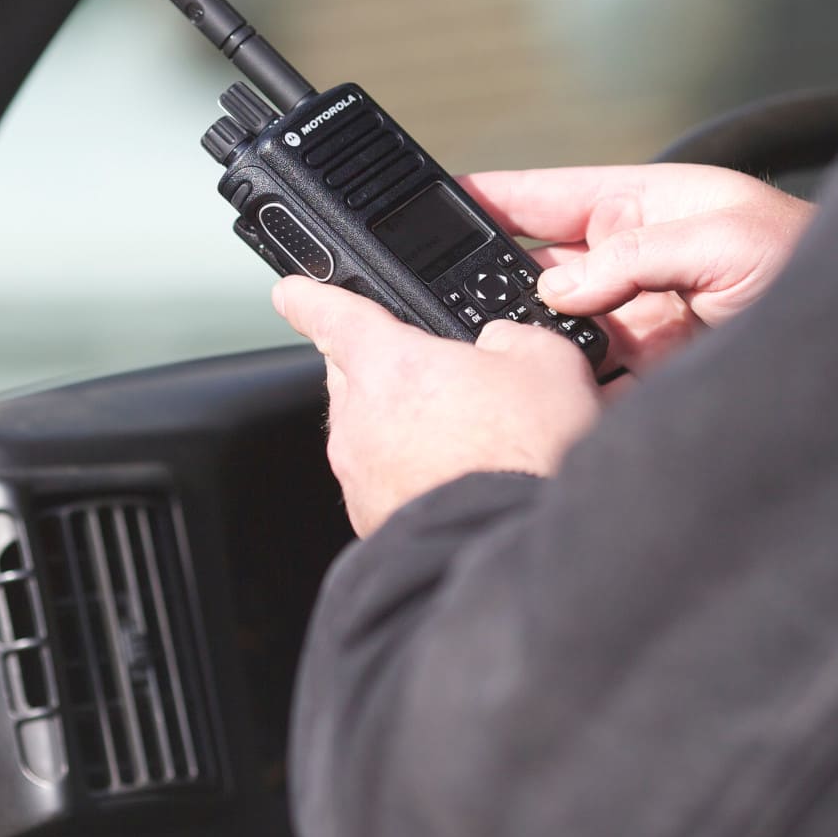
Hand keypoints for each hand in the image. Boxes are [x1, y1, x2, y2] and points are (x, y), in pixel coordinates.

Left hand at [273, 277, 600, 536]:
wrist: (518, 544)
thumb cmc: (528, 456)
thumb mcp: (546, 362)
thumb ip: (510, 338)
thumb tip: (499, 345)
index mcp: (389, 364)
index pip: (331, 314)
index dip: (309, 297)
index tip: (291, 292)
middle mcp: (360, 418)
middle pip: (353, 376)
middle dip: (388, 371)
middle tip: (444, 380)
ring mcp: (361, 476)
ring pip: (370, 432)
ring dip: (403, 429)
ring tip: (468, 440)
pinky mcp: (371, 520)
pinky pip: (383, 482)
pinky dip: (411, 476)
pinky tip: (460, 479)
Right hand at [461, 165, 813, 371]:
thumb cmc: (816, 262)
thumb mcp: (730, 235)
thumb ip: (640, 251)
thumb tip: (562, 284)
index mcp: (644, 206)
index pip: (546, 195)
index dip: (488, 197)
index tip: (430, 203)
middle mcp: (633, 263)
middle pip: (539, 271)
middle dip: (498, 286)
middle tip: (453, 305)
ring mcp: (640, 324)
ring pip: (558, 335)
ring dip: (534, 347)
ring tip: (503, 360)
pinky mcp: (652, 379)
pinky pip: (589, 387)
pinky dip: (567, 396)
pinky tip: (550, 402)